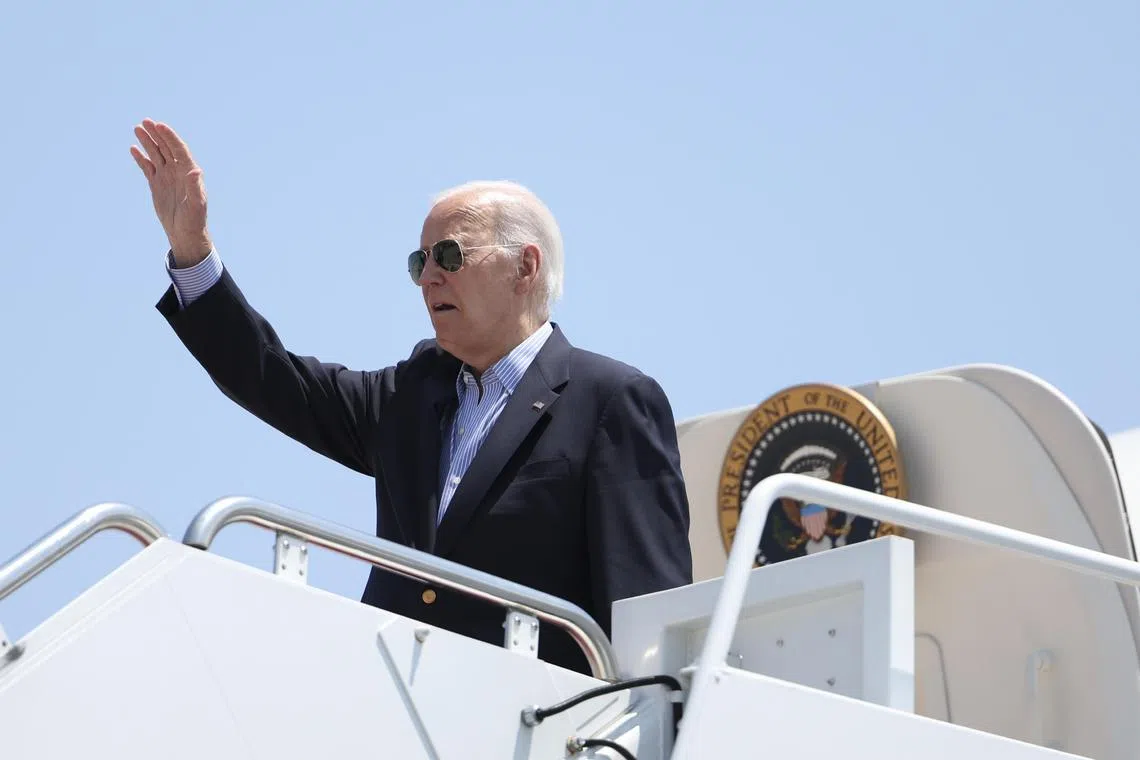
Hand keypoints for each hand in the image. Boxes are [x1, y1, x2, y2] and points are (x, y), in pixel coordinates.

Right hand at [130, 119, 212, 267]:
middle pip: (166, 148)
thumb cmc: (194, 220)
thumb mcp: (196, 204)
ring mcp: (167, 177)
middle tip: (145, 121)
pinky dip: (141, 158)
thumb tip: (195, 171)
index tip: (159, 125)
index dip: (170, 137)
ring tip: (137, 129)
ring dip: (148, 142)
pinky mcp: (157, 185)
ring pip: (156, 155)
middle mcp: (178, 172)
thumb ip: (195, 187)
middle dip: (157, 134)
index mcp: (189, 173)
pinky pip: (148, 167)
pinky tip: (133, 148)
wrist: (185, 233)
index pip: (179, 150)